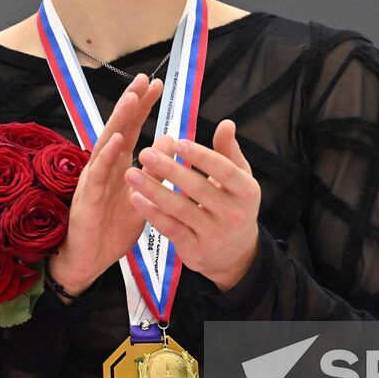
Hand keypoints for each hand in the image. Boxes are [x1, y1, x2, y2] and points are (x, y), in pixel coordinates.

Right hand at [48, 72, 164, 297]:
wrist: (90, 260)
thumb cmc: (113, 228)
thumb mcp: (142, 196)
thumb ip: (155, 170)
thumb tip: (170, 140)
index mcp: (117, 165)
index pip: (131, 129)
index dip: (142, 106)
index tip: (157, 84)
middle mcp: (103, 166)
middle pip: (117, 128)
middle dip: (130, 103)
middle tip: (143, 79)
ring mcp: (93, 180)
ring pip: (106, 144)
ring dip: (118, 121)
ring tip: (131, 99)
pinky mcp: (88, 198)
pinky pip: (98, 173)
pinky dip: (107, 155)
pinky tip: (117, 140)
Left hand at [124, 119, 261, 292]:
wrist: (236, 254)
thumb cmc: (233, 205)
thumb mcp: (238, 179)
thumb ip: (228, 152)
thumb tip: (226, 123)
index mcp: (247, 192)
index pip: (224, 170)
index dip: (201, 156)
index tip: (178, 142)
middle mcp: (234, 215)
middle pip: (198, 189)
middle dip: (169, 170)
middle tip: (145, 152)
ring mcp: (214, 235)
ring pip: (180, 209)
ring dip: (153, 190)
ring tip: (131, 173)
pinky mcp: (196, 250)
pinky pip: (170, 228)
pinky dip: (152, 213)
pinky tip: (135, 198)